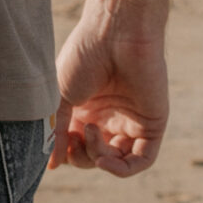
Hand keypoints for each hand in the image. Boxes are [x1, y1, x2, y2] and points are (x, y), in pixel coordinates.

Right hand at [51, 20, 169, 174]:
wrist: (115, 34)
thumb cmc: (84, 56)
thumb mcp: (60, 96)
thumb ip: (58, 131)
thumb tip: (51, 164)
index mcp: (85, 110)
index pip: (76, 145)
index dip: (65, 152)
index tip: (53, 147)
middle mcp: (109, 118)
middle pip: (95, 156)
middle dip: (81, 155)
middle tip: (74, 138)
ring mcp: (131, 122)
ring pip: (118, 160)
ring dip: (100, 158)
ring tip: (91, 133)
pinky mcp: (152, 125)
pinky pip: (142, 160)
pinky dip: (122, 168)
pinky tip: (105, 161)